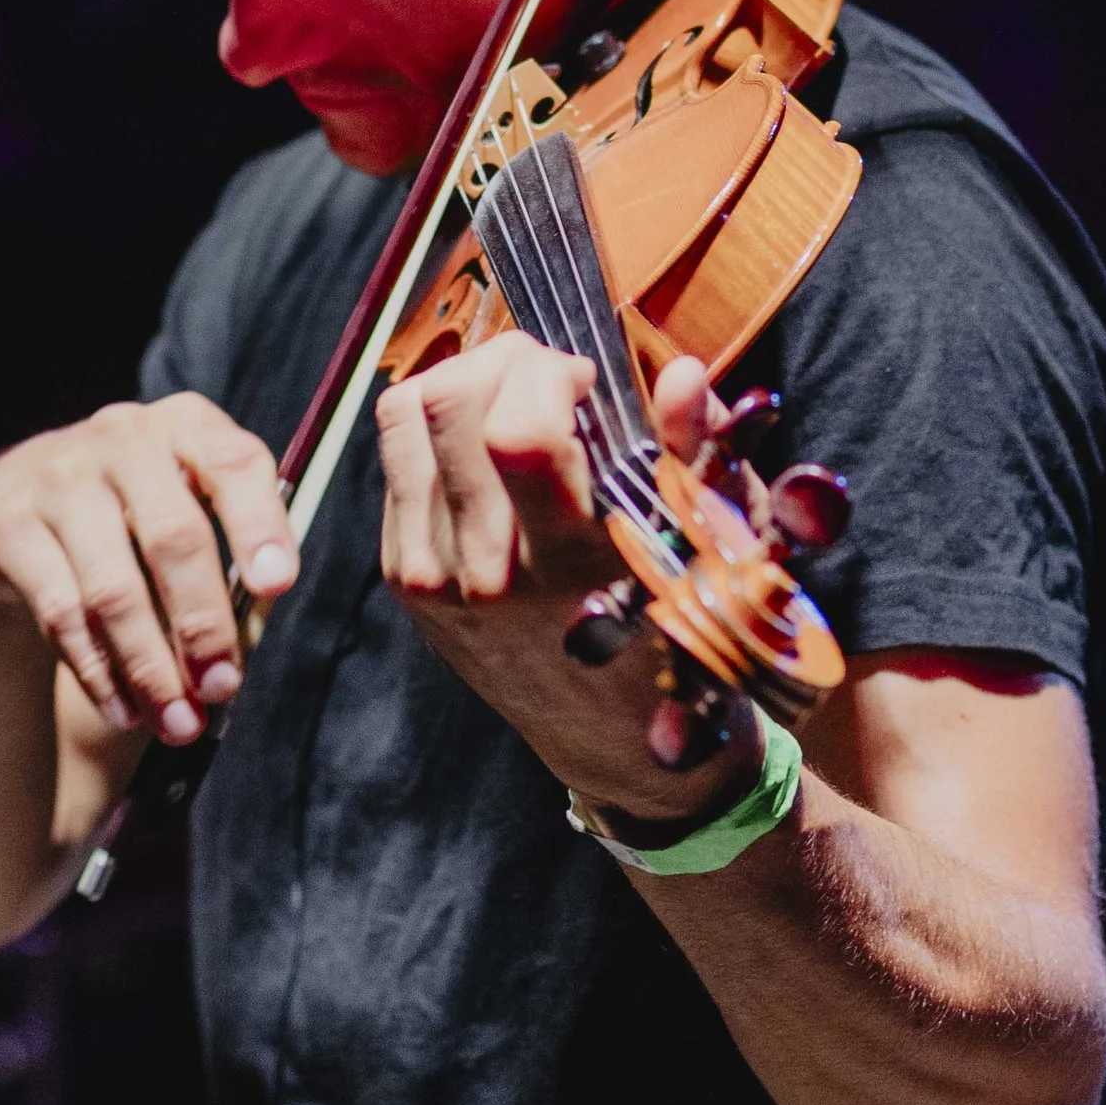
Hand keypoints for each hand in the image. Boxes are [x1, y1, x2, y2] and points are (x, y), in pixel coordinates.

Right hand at [0, 393, 295, 746]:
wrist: (12, 506)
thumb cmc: (131, 519)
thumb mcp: (184, 515)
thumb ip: (230, 568)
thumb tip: (247, 647)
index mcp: (187, 425)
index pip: (233, 463)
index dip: (259, 525)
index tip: (278, 586)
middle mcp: (122, 437)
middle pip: (173, 537)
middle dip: (204, 624)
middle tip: (222, 688)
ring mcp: (57, 476)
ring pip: (113, 589)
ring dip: (150, 667)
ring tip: (177, 722)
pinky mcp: (7, 523)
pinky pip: (61, 612)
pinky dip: (99, 672)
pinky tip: (124, 708)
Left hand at [375, 336, 755, 823]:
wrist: (621, 745)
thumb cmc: (679, 637)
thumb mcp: (709, 549)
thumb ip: (692, 451)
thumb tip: (678, 371)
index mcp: (567, 571)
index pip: (518, 435)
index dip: (549, 375)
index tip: (589, 381)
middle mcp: (484, 575)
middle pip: (450, 404)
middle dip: (507, 359)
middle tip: (555, 378)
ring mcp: (430, 577)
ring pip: (407, 415)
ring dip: (465, 380)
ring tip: (520, 400)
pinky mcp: (403, 576)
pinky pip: (396, 454)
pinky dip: (438, 424)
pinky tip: (492, 447)